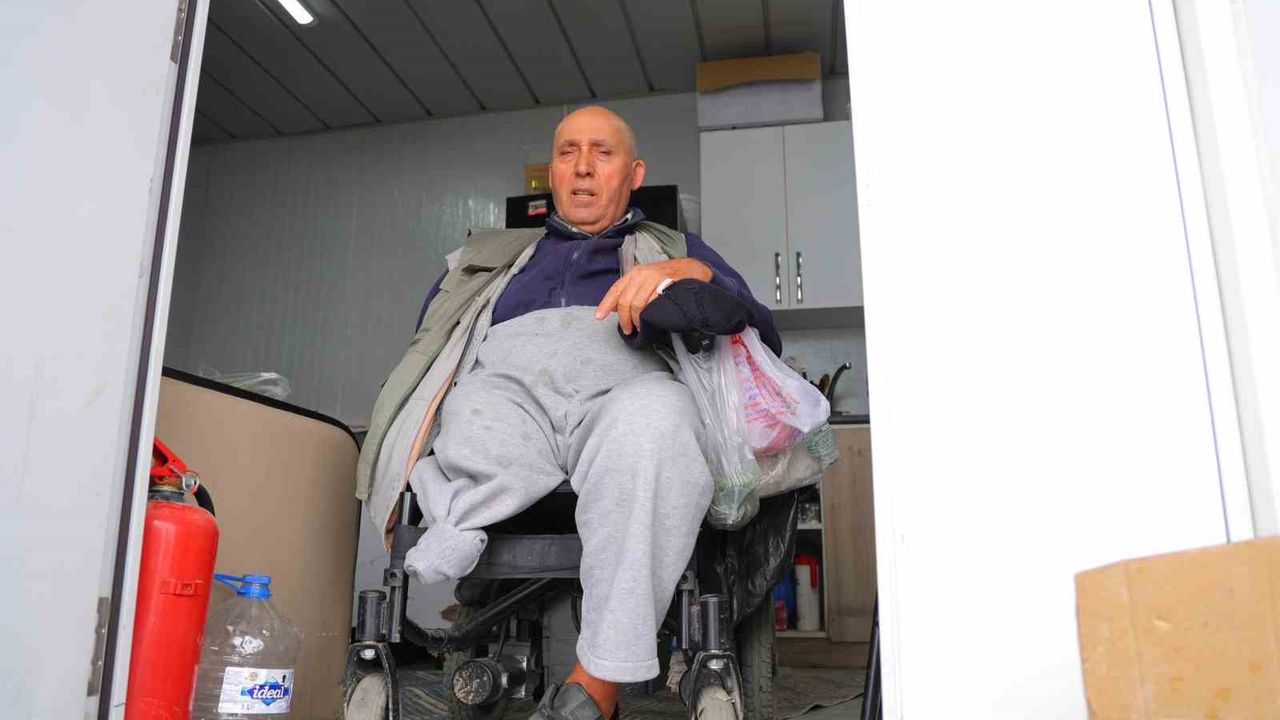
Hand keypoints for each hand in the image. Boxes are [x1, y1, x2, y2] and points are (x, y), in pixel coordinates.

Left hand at [595, 258, 712, 334]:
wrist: (691, 268)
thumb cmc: (667, 276)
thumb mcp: (645, 280)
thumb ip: (630, 292)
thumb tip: (614, 307)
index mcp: (634, 273)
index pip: (615, 290)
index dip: (605, 305)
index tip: (599, 317)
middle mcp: (642, 274)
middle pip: (625, 300)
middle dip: (624, 319)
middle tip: (628, 329)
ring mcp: (655, 278)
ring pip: (638, 303)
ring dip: (637, 319)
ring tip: (640, 327)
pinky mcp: (667, 283)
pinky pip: (653, 302)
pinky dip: (649, 314)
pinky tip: (650, 320)